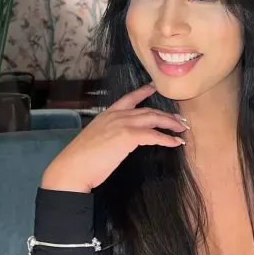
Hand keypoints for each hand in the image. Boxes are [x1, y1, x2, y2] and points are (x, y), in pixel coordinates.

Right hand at [41, 83, 188, 192]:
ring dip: (170, 123)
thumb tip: (119, 141)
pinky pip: (154, 135)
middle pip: (148, 110)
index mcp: (107, 114)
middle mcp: (116, 115)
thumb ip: (109, 134)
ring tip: (181, 128)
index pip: (129, 98)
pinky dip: (167, 138)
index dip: (144, 91)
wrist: (72, 168)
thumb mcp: (96, 139)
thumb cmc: (81, 160)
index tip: (155, 87)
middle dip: (166, 114)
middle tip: (179, 119)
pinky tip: (176, 142)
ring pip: (153, 118)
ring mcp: (122, 123)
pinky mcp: (128, 136)